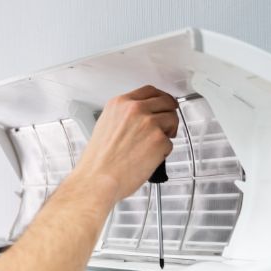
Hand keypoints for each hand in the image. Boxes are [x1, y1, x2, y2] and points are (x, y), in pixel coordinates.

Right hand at [77, 85, 178, 201]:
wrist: (97, 180)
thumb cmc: (98, 161)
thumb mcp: (105, 125)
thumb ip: (124, 116)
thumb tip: (140, 119)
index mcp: (120, 104)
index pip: (150, 91)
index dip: (160, 98)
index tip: (164, 104)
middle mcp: (136, 109)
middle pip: (166, 102)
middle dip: (169, 113)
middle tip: (168, 125)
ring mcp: (149, 124)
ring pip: (172, 120)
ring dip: (169, 132)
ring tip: (157, 145)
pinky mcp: (159, 140)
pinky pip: (170, 143)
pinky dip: (164, 152)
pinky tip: (150, 159)